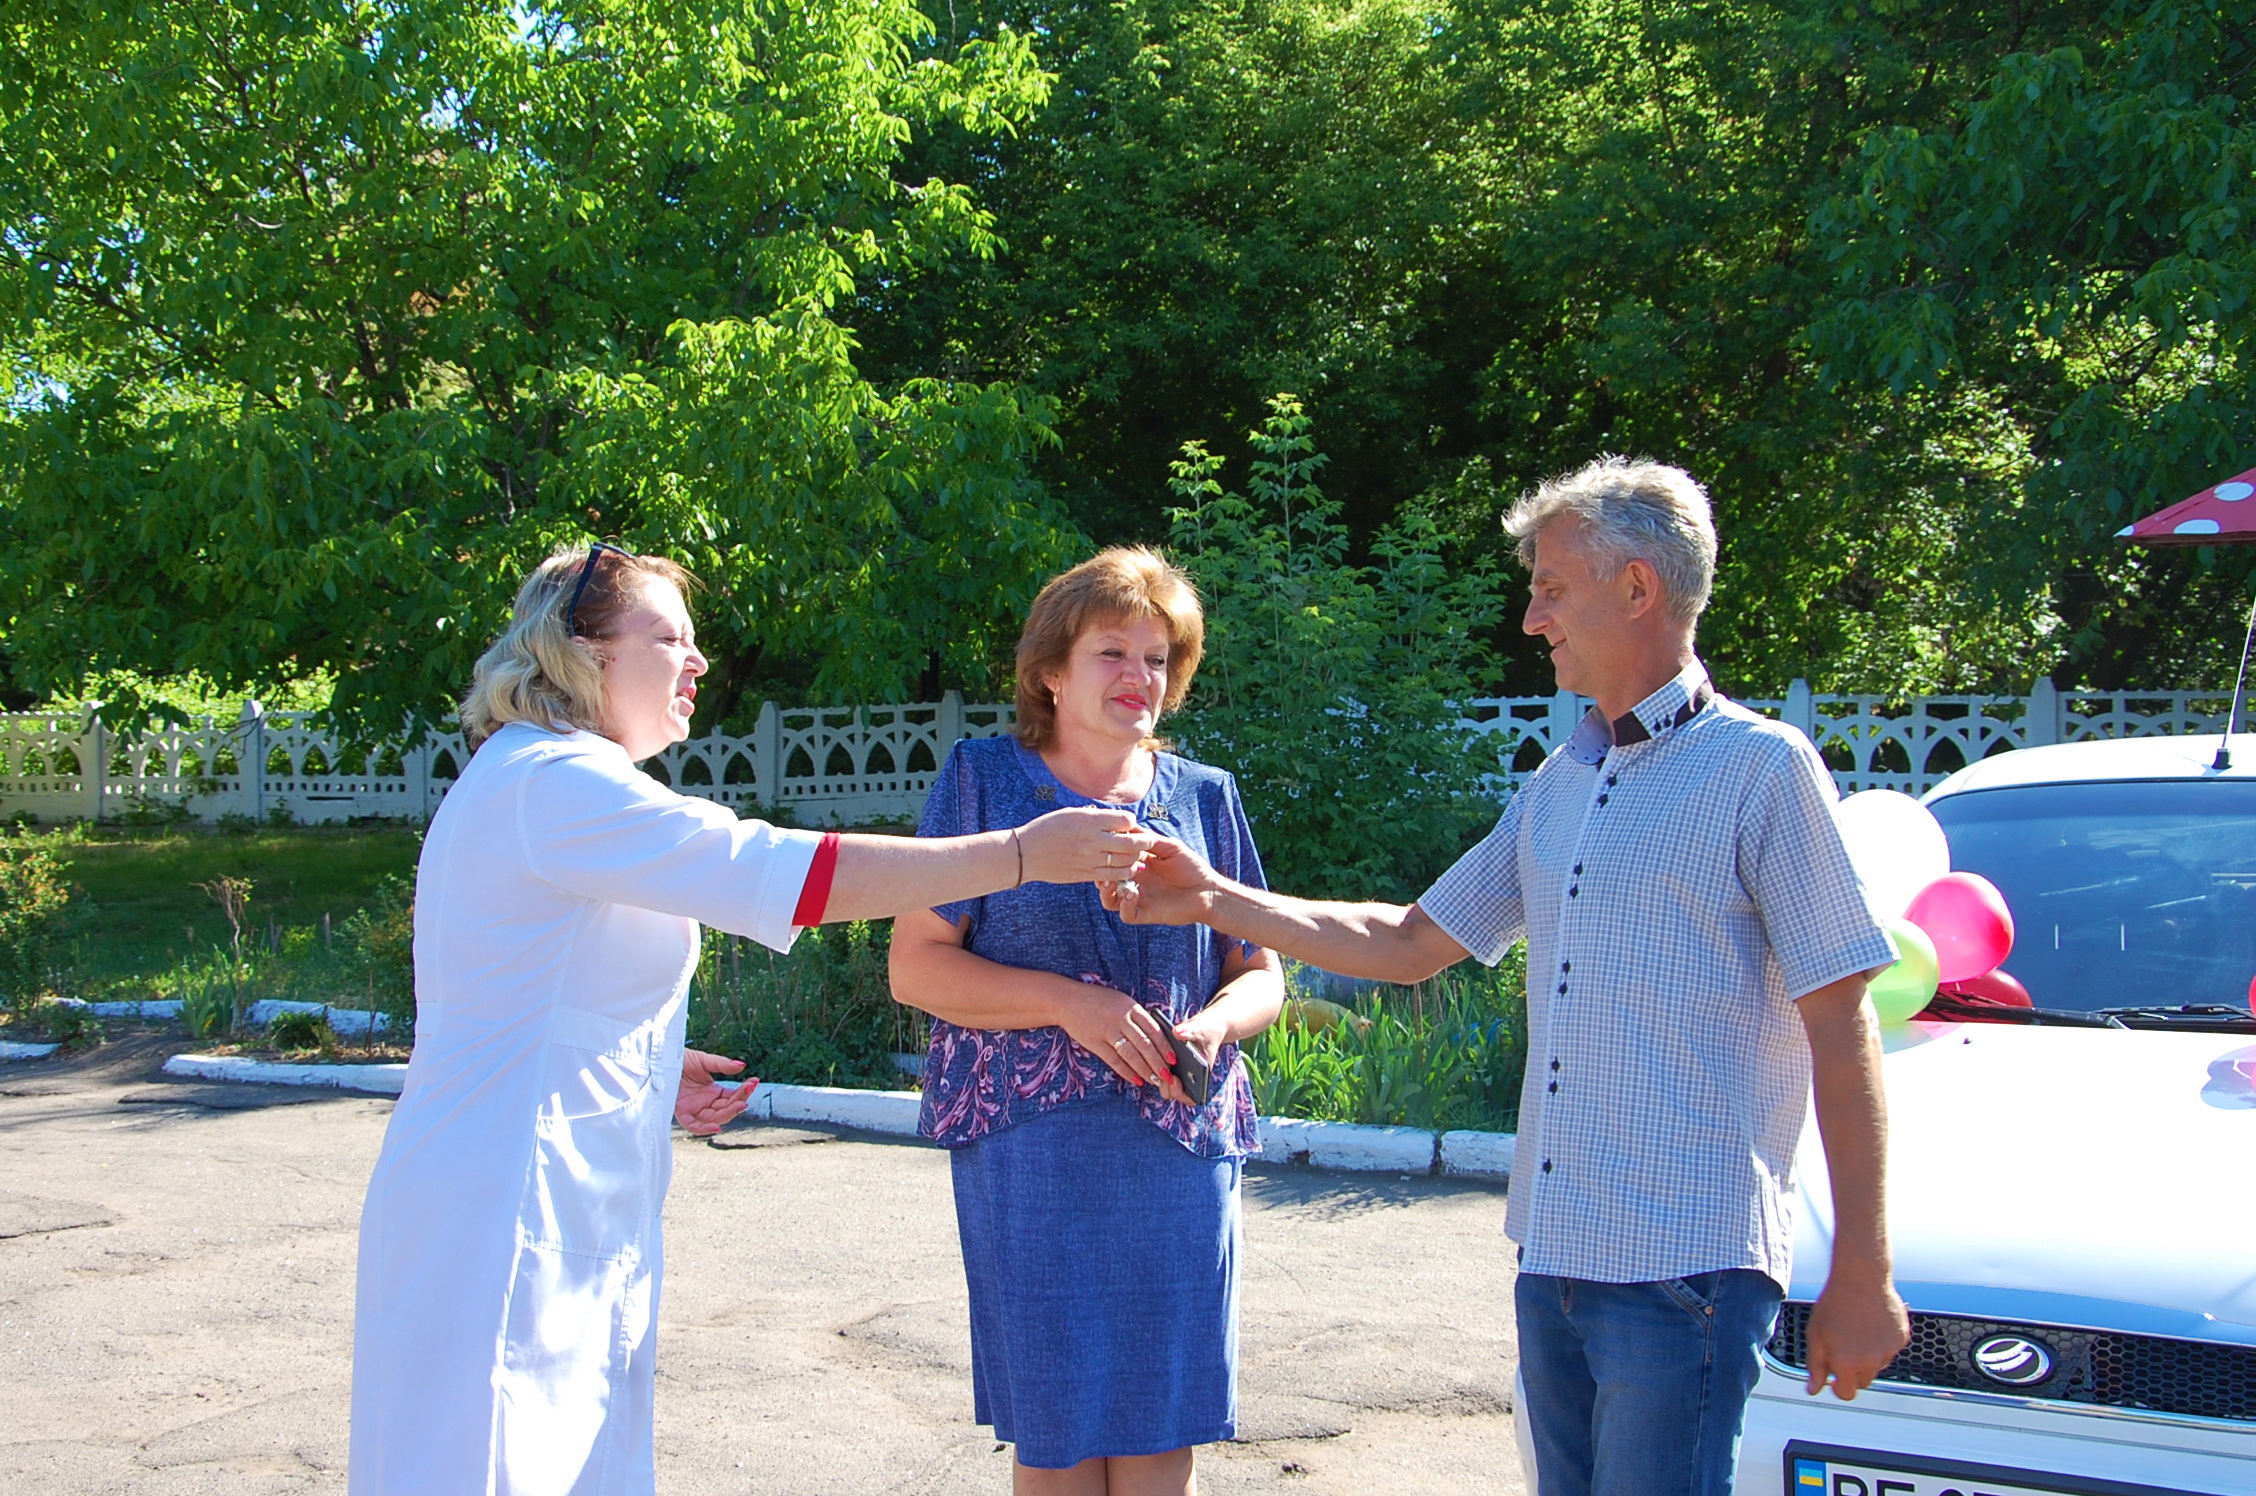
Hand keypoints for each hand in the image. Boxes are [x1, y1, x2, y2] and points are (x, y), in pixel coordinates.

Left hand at [676, 1049, 753, 1135]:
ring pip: (714, 1118)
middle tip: (747, 1094)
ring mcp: (693, 1108)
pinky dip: (704, 1128)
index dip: (743, 1092)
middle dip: (738, 1103)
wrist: (662, 1057)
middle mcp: (704, 1103)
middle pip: (725, 1110)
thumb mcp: (705, 1060)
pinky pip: (692, 1125)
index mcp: (712, 1092)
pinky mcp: (680, 1111)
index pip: (732, 1097)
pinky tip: (717, 1126)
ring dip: (728, 1114)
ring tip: (740, 1104)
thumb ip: (722, 1065)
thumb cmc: (681, 1059)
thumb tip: (742, 1066)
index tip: (754, 1082)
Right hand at [1016, 806, 1158, 885]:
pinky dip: (1126, 872)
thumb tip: (1118, 820)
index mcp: (1089, 820)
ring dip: (1137, 857)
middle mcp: (1092, 839)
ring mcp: (1090, 859)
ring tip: (1140, 854)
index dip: (1131, 822)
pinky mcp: (1086, 874)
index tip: (1129, 824)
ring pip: (1126, 860)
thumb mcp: (1071, 813)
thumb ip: (1096, 817)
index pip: (1125, 820)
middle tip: (1150, 840)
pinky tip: (1130, 868)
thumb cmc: (1048, 828)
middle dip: (1145, 840)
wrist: (1026, 853)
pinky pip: (1114, 875)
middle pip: (1131, 841)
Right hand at [1059, 981, 1176, 1088]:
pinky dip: (1126, 1072)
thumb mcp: (1120, 1001)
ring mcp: (1107, 1031)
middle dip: (1158, 1062)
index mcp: (1130, 1007)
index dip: (1165, 1046)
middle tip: (1167, 1076)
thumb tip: (1156, 1037)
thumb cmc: (1097, 1000)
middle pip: (1144, 1044)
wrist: (1067, 1000)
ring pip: (1131, 1055)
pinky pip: (1114, 1061)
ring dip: (1144, 1070)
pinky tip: (1136, 1079)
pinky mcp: (1095, 1043)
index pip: (1153, 1029)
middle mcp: (1120, 1019)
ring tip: (1154, 1080)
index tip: (1173, 1059)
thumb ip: (1136, 1016)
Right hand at [1099, 838, 1219, 925]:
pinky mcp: (1146, 914)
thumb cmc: (1191, 866)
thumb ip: (1149, 839)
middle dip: (1100, 874)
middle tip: (1102, 868)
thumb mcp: (1169, 847)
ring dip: (1106, 892)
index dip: (1105, 855)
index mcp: (1137, 865)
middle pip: (1106, 881)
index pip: (1113, 861)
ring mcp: (1138, 899)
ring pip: (1110, 900)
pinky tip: (1133, 894)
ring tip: (1110, 882)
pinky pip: (1127, 914)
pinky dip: (1125, 905)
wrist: (1208, 890)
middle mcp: (1134, 882)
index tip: (1102, 847)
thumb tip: (1129, 825)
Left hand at [1154, 1008, 1225, 1107]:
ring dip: (1159, 1077)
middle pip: (1174, 1093)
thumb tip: (1177, 1032)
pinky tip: (1151, 1053)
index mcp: (1201, 1076)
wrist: (1206, 1025)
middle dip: (1166, 1087)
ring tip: (1156, 1062)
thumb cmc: (1207, 1030)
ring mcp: (1179, 1072)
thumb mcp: (1201, 1028)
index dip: (1180, 1093)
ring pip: (1165, 1083)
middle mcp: (1189, 1077)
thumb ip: (1190, 1030)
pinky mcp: (1170, 1064)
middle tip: (1162, 1074)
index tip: (1173, 1079)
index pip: (1191, 1098)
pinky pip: (1160, 1071)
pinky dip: (1155, 1066)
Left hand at [1803, 1273, 1910, 1398]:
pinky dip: (1881, 1343)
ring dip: (1867, 1356)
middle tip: (1842, 1347)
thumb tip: (1814, 1389)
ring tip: (1856, 1330)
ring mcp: (1889, 1350)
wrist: (1860, 1278)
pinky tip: (1870, 1324)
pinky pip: (1890, 1349)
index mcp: (1847, 1363)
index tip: (1834, 1379)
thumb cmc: (1834, 1304)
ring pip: (1877, 1365)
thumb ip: (1815, 1367)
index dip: (1838, 1387)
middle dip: (1852, 1371)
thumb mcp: (1815, 1336)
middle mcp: (1871, 1361)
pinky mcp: (1901, 1338)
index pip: (1847, 1393)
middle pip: (1863, 1381)